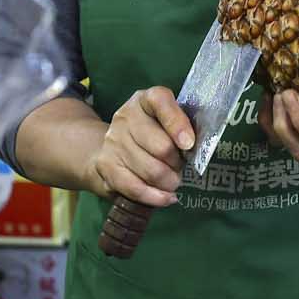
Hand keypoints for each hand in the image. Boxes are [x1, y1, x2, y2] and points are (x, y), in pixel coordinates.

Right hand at [91, 87, 194, 206]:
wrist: (113, 150)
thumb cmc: (152, 136)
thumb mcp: (166, 125)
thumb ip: (182, 130)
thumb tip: (193, 149)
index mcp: (145, 100)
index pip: (160, 101)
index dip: (177, 123)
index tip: (189, 144)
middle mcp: (126, 116)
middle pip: (161, 146)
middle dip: (177, 163)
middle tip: (180, 167)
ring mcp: (113, 141)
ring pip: (151, 170)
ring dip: (169, 182)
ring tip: (172, 182)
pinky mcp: (106, 165)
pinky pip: (135, 187)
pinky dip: (155, 197)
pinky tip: (166, 198)